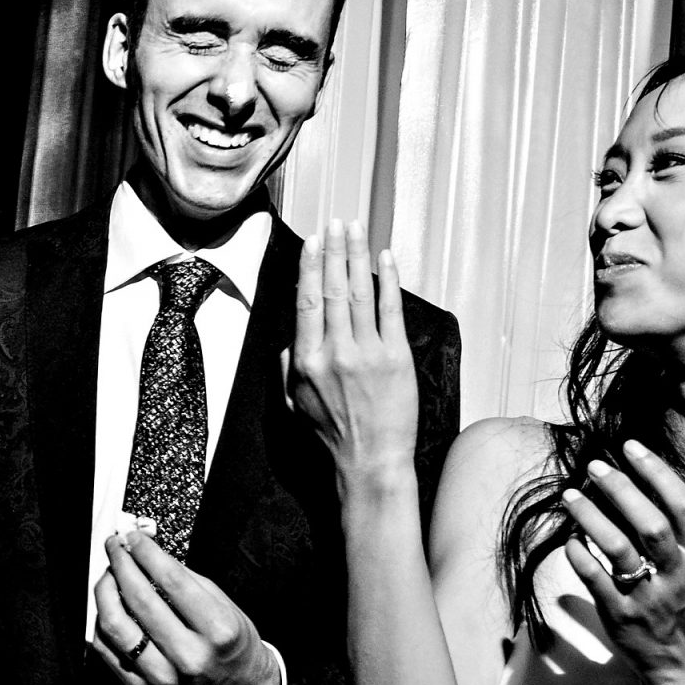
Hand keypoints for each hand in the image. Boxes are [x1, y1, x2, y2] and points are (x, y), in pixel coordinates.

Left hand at [92, 530, 276, 684]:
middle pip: (140, 600)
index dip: (147, 553)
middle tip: (116, 547)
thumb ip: (185, 578)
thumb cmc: (232, 645)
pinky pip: (106, 650)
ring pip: (115, 626)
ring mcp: (164, 677)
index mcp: (217, 631)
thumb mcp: (224, 605)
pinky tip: (108, 606)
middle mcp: (190, 656)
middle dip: (122, 564)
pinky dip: (101, 622)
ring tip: (109, 574)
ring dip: (105, 591)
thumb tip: (148, 552)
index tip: (134, 538)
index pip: (172, 580)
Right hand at [285, 220, 418, 484]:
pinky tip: (385, 258)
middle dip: (334, 250)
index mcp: (307, 361)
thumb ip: (289, 365)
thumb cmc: (332, 434)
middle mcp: (335, 352)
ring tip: (356, 229)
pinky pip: (391, 310)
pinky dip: (388, 281)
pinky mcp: (396, 358)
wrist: (370, 461)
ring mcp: (367, 353)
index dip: (310, 267)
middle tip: (337, 223)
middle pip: (332, 289)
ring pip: (359, 292)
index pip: (307, 302)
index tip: (313, 241)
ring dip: (357, 256)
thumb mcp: (294, 402)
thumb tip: (290, 336)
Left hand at [560, 442, 684, 684]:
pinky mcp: (622, 617)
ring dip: (591, 518)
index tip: (631, 447)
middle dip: (621, 490)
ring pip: (618, 549)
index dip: (657, 473)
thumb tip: (651, 480)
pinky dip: (579, 556)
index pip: (684, 506)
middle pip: (650, 524)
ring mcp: (649, 597)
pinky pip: (596, 580)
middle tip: (594, 466)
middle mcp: (679, 575)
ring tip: (570, 495)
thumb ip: (683, 532)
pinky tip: (569, 539)